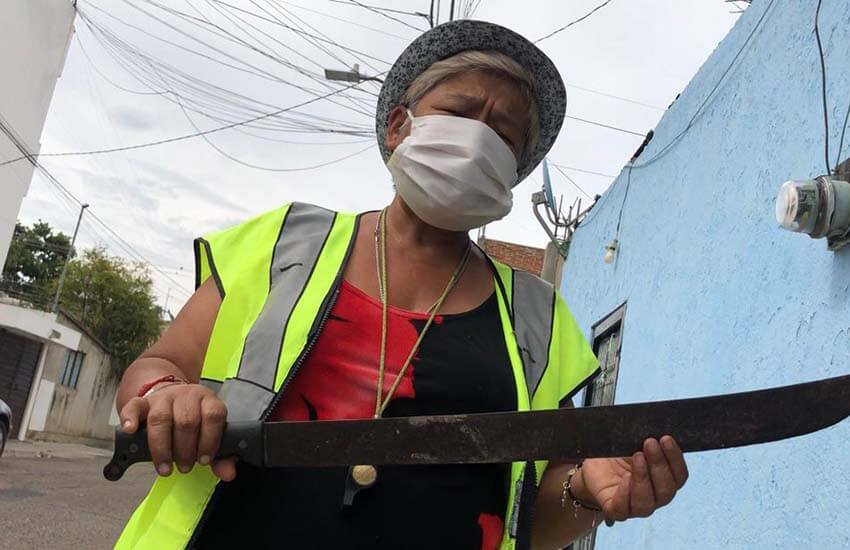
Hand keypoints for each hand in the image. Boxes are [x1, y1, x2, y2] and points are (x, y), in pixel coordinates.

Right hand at [119, 383, 236, 480]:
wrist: (174, 399)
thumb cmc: (196, 423)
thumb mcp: (212, 436)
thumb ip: (222, 456)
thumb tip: (228, 474)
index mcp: (208, 401)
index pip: (213, 416)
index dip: (209, 440)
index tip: (204, 461)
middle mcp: (187, 395)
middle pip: (186, 421)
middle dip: (185, 449)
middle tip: (185, 468)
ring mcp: (163, 397)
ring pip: (161, 418)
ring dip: (161, 447)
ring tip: (165, 468)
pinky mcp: (143, 402)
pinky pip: (134, 406)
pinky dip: (130, 418)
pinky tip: (130, 431)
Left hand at [573, 436, 687, 523]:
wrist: (592, 465)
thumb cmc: (616, 454)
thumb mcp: (632, 441)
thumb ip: (645, 437)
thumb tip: (656, 424)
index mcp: (663, 481)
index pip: (678, 476)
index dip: (675, 459)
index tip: (666, 438)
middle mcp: (653, 497)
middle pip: (666, 490)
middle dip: (660, 465)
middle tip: (650, 443)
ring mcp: (635, 507)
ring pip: (647, 504)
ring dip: (644, 478)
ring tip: (637, 456)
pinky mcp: (615, 510)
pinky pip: (623, 509)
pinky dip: (626, 493)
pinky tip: (625, 478)